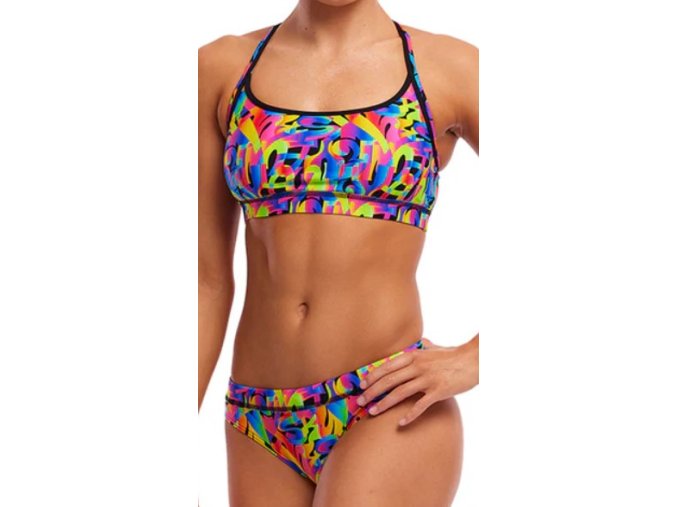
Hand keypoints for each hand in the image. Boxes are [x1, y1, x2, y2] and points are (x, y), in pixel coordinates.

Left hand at [357, 334, 478, 425]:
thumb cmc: (455, 354)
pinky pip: (420, 405)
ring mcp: (428, 379)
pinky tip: (400, 422)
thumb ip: (427, 346)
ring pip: (400, 392)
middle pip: (389, 380)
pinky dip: (409, 415)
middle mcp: (418, 366)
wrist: (475, 360)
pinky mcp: (438, 391)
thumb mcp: (437, 348)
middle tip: (361, 401)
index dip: (374, 376)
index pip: (388, 366)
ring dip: (384, 403)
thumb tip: (423, 341)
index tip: (363, 384)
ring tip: (372, 412)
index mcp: (415, 355)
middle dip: (373, 391)